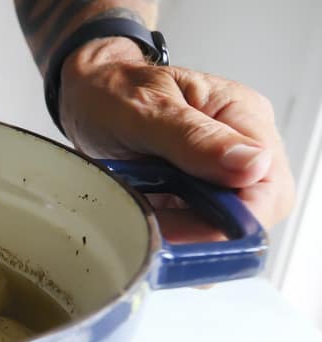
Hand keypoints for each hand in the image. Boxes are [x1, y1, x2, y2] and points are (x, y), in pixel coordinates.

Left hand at [59, 38, 294, 242]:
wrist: (85, 96)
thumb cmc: (115, 91)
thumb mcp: (146, 108)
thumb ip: (195, 137)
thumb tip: (251, 165)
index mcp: (242, 115)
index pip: (271, 183)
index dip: (242, 217)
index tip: (198, 229)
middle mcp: (238, 145)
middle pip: (254, 211)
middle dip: (209, 230)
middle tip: (160, 226)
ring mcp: (216, 171)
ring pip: (222, 225)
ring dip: (184, 234)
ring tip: (144, 217)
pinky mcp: (191, 192)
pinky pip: (191, 226)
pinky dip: (168, 232)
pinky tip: (143, 219)